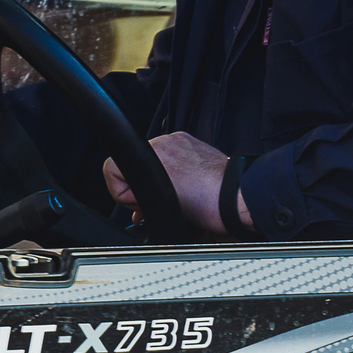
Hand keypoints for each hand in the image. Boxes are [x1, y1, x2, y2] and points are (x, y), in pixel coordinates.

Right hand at [104, 132, 247, 233]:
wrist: (239, 199)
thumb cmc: (210, 206)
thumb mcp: (165, 210)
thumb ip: (142, 203)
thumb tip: (135, 205)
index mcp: (153, 156)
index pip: (113, 169)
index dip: (123, 193)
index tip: (138, 204)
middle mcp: (165, 144)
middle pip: (134, 165)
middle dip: (142, 187)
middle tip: (155, 204)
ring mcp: (179, 142)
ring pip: (153, 161)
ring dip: (159, 179)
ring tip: (175, 195)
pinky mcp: (192, 143)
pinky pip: (172, 155)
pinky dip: (175, 170)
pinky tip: (185, 185)